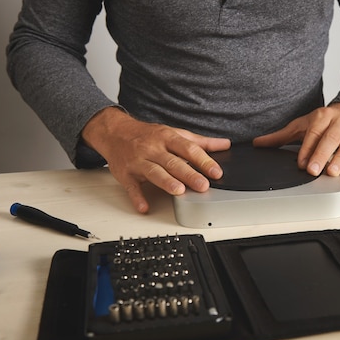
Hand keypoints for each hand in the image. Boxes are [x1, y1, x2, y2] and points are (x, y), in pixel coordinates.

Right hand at [81, 107, 230, 212]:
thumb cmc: (147, 135)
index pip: (188, 149)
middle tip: (203, 185)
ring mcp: (138, 161)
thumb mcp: (174, 134)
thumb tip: (224, 144)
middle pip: (173, 162)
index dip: (203, 161)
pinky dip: (137, 197)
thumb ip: (200, 142)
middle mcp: (153, 149)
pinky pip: (131, 187)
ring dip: (166, 182)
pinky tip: (144, 206)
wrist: (115, 132)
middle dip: (188, 174)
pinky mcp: (125, 174)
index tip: (216, 172)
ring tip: (179, 191)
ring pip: (154, 172)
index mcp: (167, 138)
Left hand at [252, 102, 339, 183]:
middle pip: (331, 138)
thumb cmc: (325, 122)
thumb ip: (281, 137)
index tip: (301, 164)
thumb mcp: (302, 126)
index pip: (314, 132)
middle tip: (313, 170)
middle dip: (322, 155)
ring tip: (331, 173)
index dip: (307, 149)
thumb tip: (258, 143)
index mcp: (323, 116)